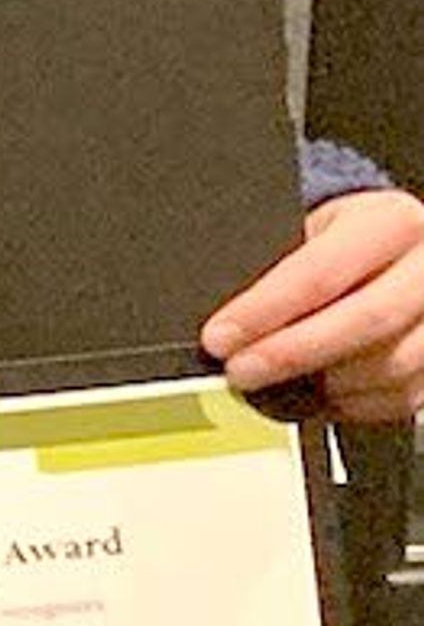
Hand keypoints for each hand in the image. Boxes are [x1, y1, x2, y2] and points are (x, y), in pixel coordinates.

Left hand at [204, 189, 423, 423]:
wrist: (396, 247)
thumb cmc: (346, 238)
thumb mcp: (313, 228)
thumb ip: (280, 265)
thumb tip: (227, 320)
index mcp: (391, 222)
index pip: (319, 273)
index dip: (263, 311)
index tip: (220, 338)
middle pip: (364, 321)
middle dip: (291, 354)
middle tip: (240, 372)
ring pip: (390, 367)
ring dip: (327, 384)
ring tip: (279, 382)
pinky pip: (405, 396)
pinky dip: (357, 403)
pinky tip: (323, 393)